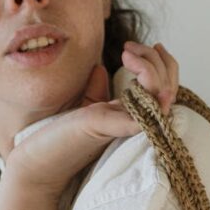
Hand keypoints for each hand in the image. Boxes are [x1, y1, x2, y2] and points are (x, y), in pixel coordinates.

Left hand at [8, 41, 178, 197]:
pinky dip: (146, 83)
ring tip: (126, 53)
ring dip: (150, 67)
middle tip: (129, 48)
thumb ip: (97, 91)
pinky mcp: (113, 130)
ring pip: (162, 96)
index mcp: (131, 117)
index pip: (165, 90)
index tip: (140, 46)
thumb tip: (101, 68)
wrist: (39, 163)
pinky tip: (125, 64)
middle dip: (157, 61)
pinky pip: (144, 111)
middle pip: (170, 89)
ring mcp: (126, 128)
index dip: (162, 64)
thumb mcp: (84, 109)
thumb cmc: (60, 140)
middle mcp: (135, 123)